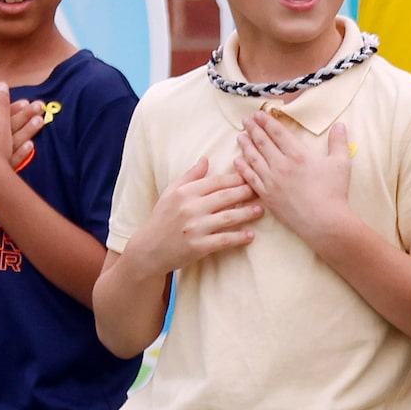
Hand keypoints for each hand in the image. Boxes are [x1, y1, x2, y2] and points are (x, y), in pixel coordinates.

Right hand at [124, 154, 263, 275]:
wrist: (148, 250)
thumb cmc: (161, 218)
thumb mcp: (171, 193)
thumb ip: (190, 176)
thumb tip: (206, 159)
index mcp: (184, 193)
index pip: (217, 181)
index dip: (237, 178)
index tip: (252, 176)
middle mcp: (190, 208)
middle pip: (226, 196)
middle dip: (247, 192)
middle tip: (262, 190)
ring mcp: (195, 228)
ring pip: (229, 217)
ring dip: (248, 213)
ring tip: (261, 210)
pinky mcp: (198, 246)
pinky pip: (224, 240)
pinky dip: (239, 237)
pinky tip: (251, 235)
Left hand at [233, 111, 355, 250]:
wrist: (324, 221)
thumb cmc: (335, 192)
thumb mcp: (342, 163)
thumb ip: (339, 142)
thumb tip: (340, 125)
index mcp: (298, 154)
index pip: (277, 133)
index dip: (267, 122)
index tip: (258, 114)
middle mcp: (281, 165)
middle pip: (262, 143)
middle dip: (253, 129)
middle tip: (245, 120)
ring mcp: (271, 181)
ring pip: (253, 158)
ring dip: (245, 146)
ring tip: (240, 137)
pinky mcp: (267, 196)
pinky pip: (250, 178)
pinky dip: (243, 168)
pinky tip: (238, 161)